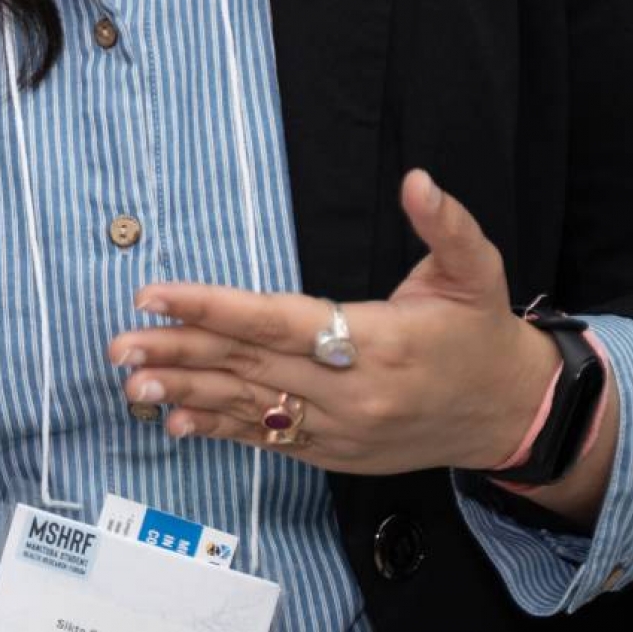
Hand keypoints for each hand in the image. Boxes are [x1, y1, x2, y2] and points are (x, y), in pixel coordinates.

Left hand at [107, 170, 559, 478]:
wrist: (513, 414)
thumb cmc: (483, 336)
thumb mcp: (478, 271)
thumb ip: (445, 225)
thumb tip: (417, 180)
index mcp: (377, 341)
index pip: (276, 320)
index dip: (211, 307)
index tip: (155, 295)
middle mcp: (351, 392)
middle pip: (249, 367)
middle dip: (179, 353)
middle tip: (119, 344)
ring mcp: (341, 430)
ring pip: (251, 408)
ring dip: (186, 395)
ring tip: (132, 383)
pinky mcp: (335, 453)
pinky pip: (269, 440)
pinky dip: (220, 430)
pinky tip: (177, 423)